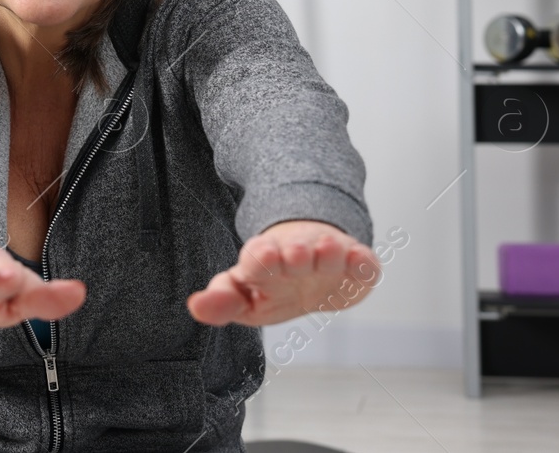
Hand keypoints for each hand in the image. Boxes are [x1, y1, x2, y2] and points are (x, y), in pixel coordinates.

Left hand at [186, 220, 379, 326]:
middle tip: (296, 255)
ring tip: (327, 250)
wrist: (313, 265)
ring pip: (328, 251)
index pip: (257, 258)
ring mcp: (327, 256)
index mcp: (263, 260)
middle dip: (295, 254)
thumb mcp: (245, 297)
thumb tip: (196, 307)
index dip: (260, 259)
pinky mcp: (355, 264)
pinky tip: (360, 262)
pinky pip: (362, 261)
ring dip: (328, 252)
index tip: (264, 256)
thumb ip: (222, 302)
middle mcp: (295, 253)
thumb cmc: (272, 284)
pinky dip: (362, 262)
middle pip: (294, 252)